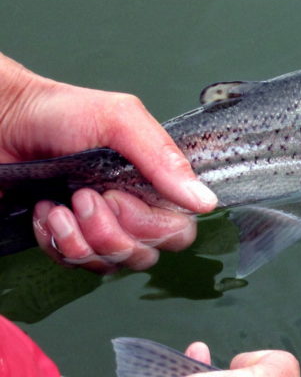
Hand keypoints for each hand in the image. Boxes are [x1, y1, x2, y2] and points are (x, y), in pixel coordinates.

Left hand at [0, 52, 217, 271]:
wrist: (2, 119)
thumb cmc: (58, 111)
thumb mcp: (120, 119)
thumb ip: (164, 159)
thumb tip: (204, 200)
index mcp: (153, 182)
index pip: (178, 229)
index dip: (151, 226)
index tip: (118, 196)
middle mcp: (131, 209)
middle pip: (146, 255)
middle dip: (111, 233)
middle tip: (86, 198)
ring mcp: (98, 227)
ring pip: (110, 264)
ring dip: (80, 237)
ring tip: (60, 205)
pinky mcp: (66, 238)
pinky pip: (73, 263)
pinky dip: (54, 239)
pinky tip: (45, 211)